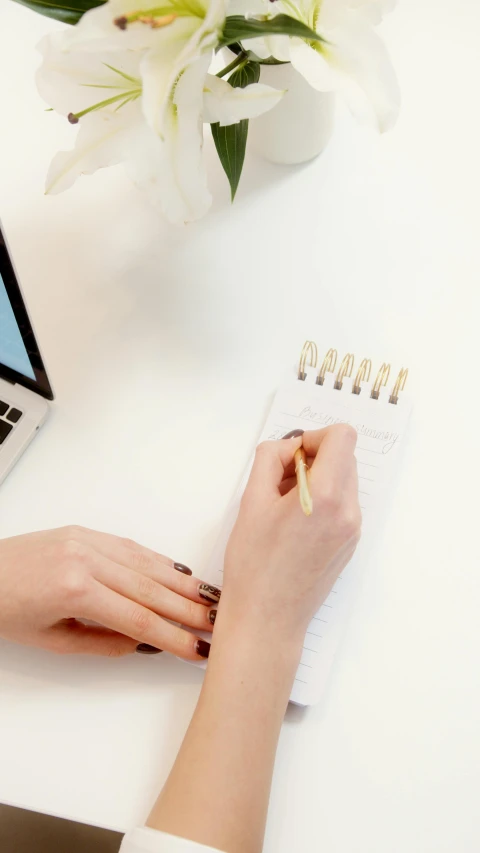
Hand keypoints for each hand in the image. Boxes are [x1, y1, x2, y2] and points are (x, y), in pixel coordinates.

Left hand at [0, 526, 218, 658]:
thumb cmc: (5, 608)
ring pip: (148, 563)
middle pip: (152, 589)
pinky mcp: (85, 531)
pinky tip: (180, 572)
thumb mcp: (53, 641)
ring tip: (210, 599)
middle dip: (189, 609)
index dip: (174, 637)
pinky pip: (132, 547)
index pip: (140, 620)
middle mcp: (86, 558)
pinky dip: (159, 560)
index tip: (197, 649)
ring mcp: (87, 540)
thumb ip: (103, 643)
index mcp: (76, 590)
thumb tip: (144, 643)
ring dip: (183, 583)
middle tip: (219, 623)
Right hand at [147, 426, 360, 852]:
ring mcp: (353, 529)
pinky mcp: (350, 543)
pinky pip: (342, 504)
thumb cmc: (253, 566)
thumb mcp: (251, 501)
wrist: (268, 619)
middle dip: (314, 458)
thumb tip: (287, 447)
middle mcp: (348, 510)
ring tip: (283, 506)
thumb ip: (270, 460)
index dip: (314, 437)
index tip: (291, 456)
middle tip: (280, 481)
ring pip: (344, 479)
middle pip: (345, 456)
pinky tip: (294, 524)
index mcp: (325, 496)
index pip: (342, 437)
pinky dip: (322, 500)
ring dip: (317, 479)